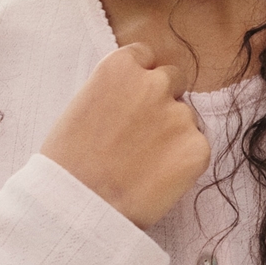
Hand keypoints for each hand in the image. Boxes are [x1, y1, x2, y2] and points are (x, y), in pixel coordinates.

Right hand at [39, 42, 210, 229]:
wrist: (77, 208)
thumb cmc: (67, 163)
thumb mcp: (81, 107)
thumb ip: (114, 91)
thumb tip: (136, 97)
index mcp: (120, 66)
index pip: (146, 57)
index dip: (141, 81)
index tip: (133, 102)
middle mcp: (155, 83)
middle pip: (174, 80)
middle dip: (163, 101)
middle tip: (143, 135)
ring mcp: (180, 115)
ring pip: (186, 118)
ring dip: (173, 134)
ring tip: (144, 165)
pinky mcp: (198, 149)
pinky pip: (198, 149)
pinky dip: (183, 163)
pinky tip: (157, 179)